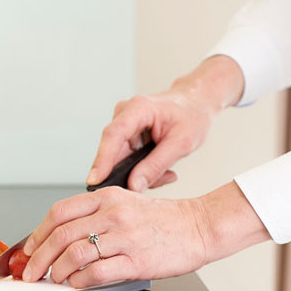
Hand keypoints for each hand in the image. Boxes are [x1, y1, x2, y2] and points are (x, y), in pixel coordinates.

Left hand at [22, 182, 270, 286]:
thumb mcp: (125, 203)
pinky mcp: (136, 261)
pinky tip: (77, 284)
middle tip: (31, 273)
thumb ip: (95, 215)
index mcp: (106, 197)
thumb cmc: (161, 220)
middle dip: (38, 258)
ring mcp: (125, 237)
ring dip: (57, 271)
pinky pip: (97, 272)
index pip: (59, 213)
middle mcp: (113, 214)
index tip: (28, 250)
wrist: (199, 227)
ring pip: (74, 254)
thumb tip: (60, 238)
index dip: (37, 233)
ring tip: (54, 279)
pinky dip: (80, 281)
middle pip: (61, 235)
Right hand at [86, 55, 243, 190]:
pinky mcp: (125, 138)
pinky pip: (125, 161)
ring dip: (138, 174)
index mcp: (139, 108)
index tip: (94, 180)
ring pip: (119, 161)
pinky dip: (141, 170)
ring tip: (165, 175)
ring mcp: (123, 126)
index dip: (102, 159)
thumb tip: (133, 185)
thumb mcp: (181, 143)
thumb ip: (156, 165)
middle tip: (150, 186)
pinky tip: (160, 170)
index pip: (113, 135)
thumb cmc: (192, 116)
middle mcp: (124, 114)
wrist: (196, 104)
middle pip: (112, 151)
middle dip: (127, 174)